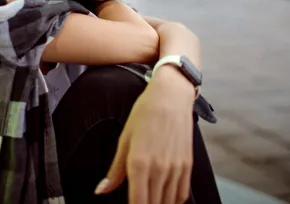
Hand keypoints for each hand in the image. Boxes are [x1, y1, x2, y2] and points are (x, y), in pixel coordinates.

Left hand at [95, 66, 195, 203]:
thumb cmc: (145, 113)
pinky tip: (166, 198)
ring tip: (150, 199)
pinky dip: (174, 200)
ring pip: (168, 202)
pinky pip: (182, 193)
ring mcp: (175, 168)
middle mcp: (159, 169)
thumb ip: (115, 170)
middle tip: (139, 201)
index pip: (137, 202)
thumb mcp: (124, 140)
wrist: (171, 96)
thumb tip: (102, 189)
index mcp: (139, 163)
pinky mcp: (187, 164)